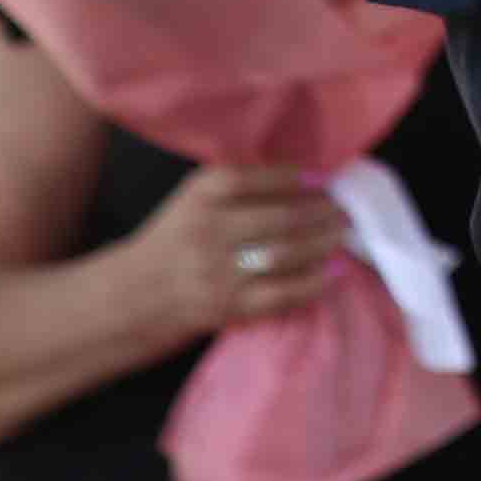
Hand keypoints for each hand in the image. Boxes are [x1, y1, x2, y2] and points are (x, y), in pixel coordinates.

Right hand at [113, 162, 351, 340]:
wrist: (132, 296)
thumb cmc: (177, 239)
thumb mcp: (195, 199)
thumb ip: (241, 183)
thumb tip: (308, 174)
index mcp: (200, 196)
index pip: (253, 178)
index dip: (293, 178)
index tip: (324, 178)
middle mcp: (208, 230)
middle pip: (280, 217)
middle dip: (323, 212)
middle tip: (347, 208)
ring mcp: (218, 272)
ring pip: (286, 253)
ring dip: (325, 242)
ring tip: (344, 233)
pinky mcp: (227, 306)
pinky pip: (282, 293)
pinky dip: (314, 281)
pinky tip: (335, 270)